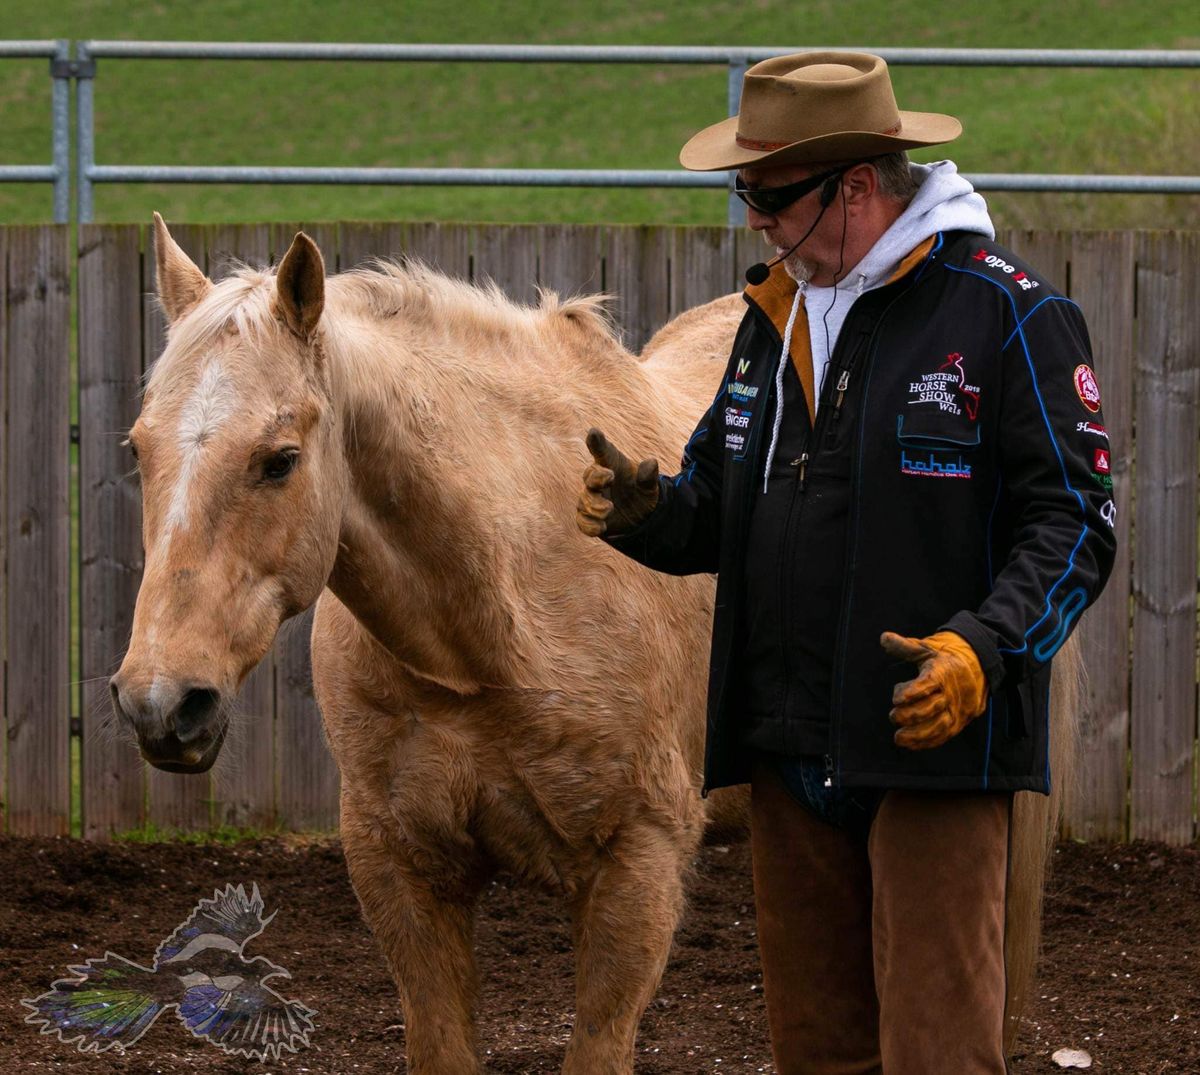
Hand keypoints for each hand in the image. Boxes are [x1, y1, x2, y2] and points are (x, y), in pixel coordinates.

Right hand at [575, 428, 659, 537]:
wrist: (640, 519)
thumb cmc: (641, 494)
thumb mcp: (650, 487)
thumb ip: (648, 476)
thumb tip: (651, 463)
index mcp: (612, 466)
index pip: (602, 451)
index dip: (597, 442)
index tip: (594, 432)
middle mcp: (598, 481)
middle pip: (590, 476)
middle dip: (597, 477)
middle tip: (610, 477)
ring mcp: (591, 499)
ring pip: (584, 500)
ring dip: (594, 504)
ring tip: (609, 509)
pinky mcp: (589, 518)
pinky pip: (583, 521)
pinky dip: (590, 525)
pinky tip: (601, 528)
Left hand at [880, 630, 987, 749]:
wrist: (980, 662)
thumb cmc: (946, 655)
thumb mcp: (926, 647)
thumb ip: (904, 646)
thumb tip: (884, 638)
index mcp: (944, 671)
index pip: (929, 683)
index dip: (913, 692)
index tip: (895, 698)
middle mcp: (953, 692)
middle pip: (933, 707)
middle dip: (911, 715)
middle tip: (893, 717)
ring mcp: (959, 708)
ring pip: (940, 725)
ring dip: (918, 735)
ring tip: (898, 737)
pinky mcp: (962, 720)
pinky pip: (946, 734)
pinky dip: (928, 742)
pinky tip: (911, 745)